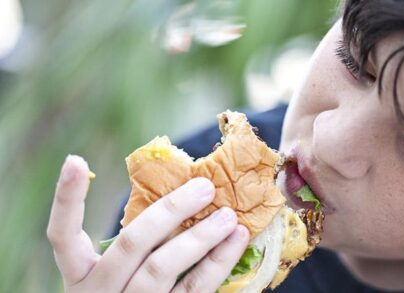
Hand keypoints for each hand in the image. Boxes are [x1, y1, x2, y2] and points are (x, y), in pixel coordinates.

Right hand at [47, 155, 249, 291]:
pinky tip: (236, 240)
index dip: (67, 199)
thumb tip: (182, 189)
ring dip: (200, 238)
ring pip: (162, 268)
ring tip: (228, 216)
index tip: (76, 160)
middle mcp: (100, 291)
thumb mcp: (119, 274)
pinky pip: (194, 289)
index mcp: (81, 276)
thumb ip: (138, 242)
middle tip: (204, 187)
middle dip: (170, 211)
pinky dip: (219, 263)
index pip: (61, 236)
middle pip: (131, 244)